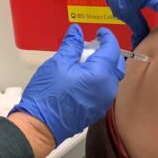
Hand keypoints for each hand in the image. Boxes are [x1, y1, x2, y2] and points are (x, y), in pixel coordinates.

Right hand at [10, 25, 125, 143]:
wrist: (41, 127)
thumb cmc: (48, 94)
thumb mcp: (58, 63)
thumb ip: (71, 45)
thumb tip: (76, 31)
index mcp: (101, 75)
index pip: (112, 50)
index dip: (108, 38)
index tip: (101, 32)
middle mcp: (108, 89)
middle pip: (117, 65)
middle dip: (110, 52)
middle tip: (97, 45)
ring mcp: (103, 102)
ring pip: (112, 79)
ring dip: (105, 67)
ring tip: (89, 60)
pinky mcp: (97, 111)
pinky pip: (105, 90)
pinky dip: (101, 79)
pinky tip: (86, 76)